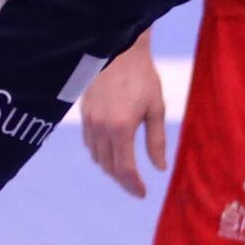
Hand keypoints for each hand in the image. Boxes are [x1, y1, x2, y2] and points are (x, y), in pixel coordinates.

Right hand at [78, 40, 171, 197]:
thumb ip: (156, 141)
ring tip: (125, 171)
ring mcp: (89, 121)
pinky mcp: (83, 114)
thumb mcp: (156, 108)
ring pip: (97, 157)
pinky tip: (111, 152)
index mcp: (122, 128)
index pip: (125, 168)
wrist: (118, 50)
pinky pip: (89, 143)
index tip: (142, 194)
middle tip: (136, 186)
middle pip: (109, 167)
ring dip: (111, 168)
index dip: (133, 185)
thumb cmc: (142, 77)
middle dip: (123, 180)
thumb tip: (160, 168)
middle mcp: (101, 128)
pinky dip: (100, 154)